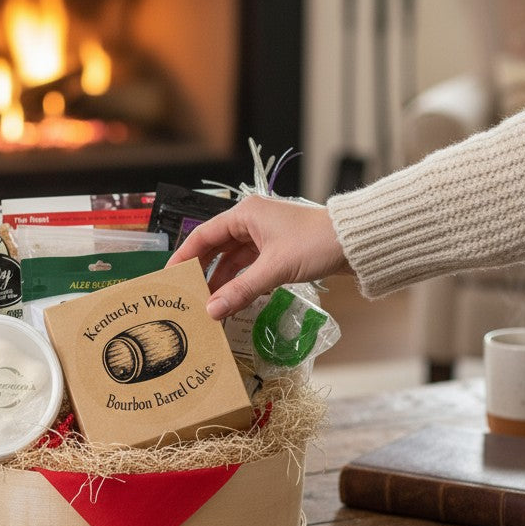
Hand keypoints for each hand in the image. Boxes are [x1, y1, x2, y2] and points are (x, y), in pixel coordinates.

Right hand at [166, 195, 349, 319]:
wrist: (354, 243)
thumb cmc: (315, 244)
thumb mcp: (274, 269)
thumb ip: (241, 290)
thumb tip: (211, 311)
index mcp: (246, 214)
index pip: (204, 234)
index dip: (185, 255)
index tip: (170, 275)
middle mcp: (251, 221)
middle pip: (216, 247)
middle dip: (202, 271)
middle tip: (186, 294)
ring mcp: (264, 236)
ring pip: (233, 259)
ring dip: (221, 280)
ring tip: (207, 303)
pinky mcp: (277, 250)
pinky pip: (249, 267)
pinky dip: (240, 282)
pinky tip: (231, 299)